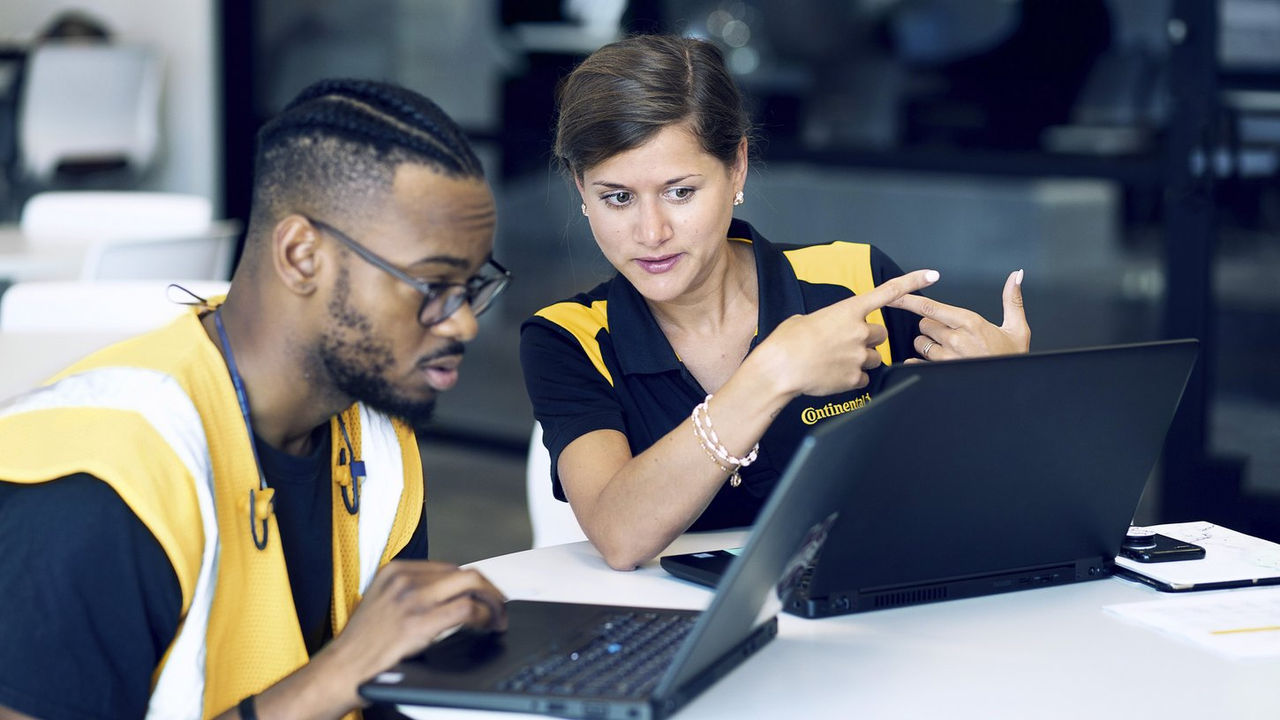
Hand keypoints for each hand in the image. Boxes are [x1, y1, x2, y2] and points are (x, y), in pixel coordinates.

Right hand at [321, 561, 506, 704]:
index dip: (473, 583)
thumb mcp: (382, 602)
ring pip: (470, 584)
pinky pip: (465, 609)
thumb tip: (451, 594)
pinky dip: (483, 616)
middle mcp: (404, 579)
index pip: (450, 567)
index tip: (484, 595)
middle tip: (499, 605)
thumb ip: (412, 592)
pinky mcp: (418, 622)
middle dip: (489, 588)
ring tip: (497, 617)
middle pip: (464, 572)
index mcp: (395, 571)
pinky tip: (485, 626)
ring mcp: (411, 599)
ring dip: (492, 602)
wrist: (342, 669)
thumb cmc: (363, 644)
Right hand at [765, 268, 940, 395]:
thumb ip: (829, 321)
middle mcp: (859, 331)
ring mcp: (859, 356)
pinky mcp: (855, 378)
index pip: (887, 293)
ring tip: (834, 361)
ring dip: (861, 359)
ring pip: (875, 357)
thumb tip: (831, 329)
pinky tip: (832, 376)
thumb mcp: (806, 320)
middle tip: (845, 345)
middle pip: (881, 334)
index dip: (912, 282)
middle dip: (868, 339)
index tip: (932, 276)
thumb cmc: (786, 342)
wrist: (778, 369)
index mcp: (847, 311)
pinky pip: (864, 378)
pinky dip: (852, 378)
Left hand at [895, 269, 1029, 361]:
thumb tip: (1016, 276)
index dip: (909, 300)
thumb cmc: (1012, 360)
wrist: (1011, 386)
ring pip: (920, 343)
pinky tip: (936, 362)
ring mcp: (946, 358)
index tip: (895, 295)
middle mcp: (955, 340)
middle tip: (951, 333)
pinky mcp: (940, 373)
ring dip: (929, 344)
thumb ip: (1012, 300)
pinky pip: (917, 362)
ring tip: (950, 349)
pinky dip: (921, 361)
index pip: (930, 307)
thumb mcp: (1017, 329)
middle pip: (923, 324)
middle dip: (931, 326)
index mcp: (970, 323)